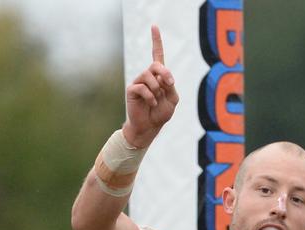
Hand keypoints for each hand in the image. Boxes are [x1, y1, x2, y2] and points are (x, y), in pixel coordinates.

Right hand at [123, 25, 178, 147]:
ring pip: (149, 76)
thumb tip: (161, 77)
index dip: (156, 41)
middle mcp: (147, 76)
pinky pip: (142, 87)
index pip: (157, 55)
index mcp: (159, 76)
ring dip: (157, 89)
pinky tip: (151, 103)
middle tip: (170, 84)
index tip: (154, 26)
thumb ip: (170, 86)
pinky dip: (151, 97)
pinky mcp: (132, 90)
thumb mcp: (173, 99)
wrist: (149, 127)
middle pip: (156, 65)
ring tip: (156, 100)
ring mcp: (138, 82)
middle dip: (165, 73)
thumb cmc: (160, 113)